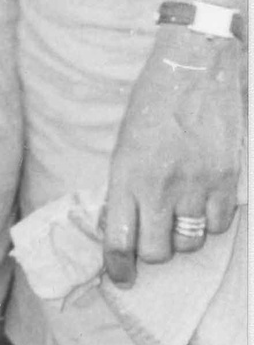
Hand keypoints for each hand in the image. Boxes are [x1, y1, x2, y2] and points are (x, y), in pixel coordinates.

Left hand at [101, 24, 244, 286]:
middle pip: (157, 251)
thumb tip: (123, 223)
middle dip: (153, 251)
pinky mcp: (226, 179)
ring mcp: (196, 185)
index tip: (120, 277)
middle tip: (154, 235)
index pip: (119, 239)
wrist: (194, 66)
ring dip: (182, 236)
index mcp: (126, 174)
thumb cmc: (153, 101)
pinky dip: (211, 221)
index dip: (118, 266)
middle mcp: (160, 185)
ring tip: (180, 212)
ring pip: (189, 242)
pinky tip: (204, 201)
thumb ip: (126, 183)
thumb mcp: (125, 140)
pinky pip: (219, 224)